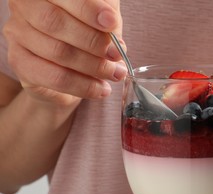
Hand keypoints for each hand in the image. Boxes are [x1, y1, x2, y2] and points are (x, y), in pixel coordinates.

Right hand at [3, 0, 125, 106]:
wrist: (68, 70)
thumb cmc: (86, 34)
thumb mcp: (101, 20)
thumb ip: (107, 21)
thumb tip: (115, 38)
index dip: (88, 9)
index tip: (111, 22)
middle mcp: (25, 6)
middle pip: (55, 22)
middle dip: (93, 41)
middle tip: (116, 54)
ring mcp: (18, 33)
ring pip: (57, 51)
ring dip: (93, 66)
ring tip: (115, 73)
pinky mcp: (20, 62)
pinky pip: (53, 77)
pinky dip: (83, 85)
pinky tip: (100, 89)